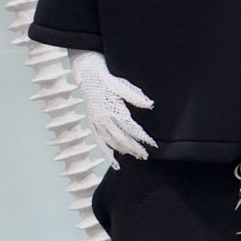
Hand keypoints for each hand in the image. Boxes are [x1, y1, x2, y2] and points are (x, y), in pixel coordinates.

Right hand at [72, 50, 155, 165]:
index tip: (153, 144)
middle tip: (146, 155)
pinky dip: (107, 154)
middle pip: (121, 138)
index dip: (142, 137)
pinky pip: (99, 143)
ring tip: (136, 156)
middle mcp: (103, 118)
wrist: (88, 77)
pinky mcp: (93, 125)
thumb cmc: (107, 80)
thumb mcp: (122, 85)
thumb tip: (150, 104)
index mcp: (112, 108)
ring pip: (111, 142)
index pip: (130, 127)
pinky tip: (114, 163)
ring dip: (124, 150)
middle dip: (134, 147)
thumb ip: (135, 96)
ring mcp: (97, 123)